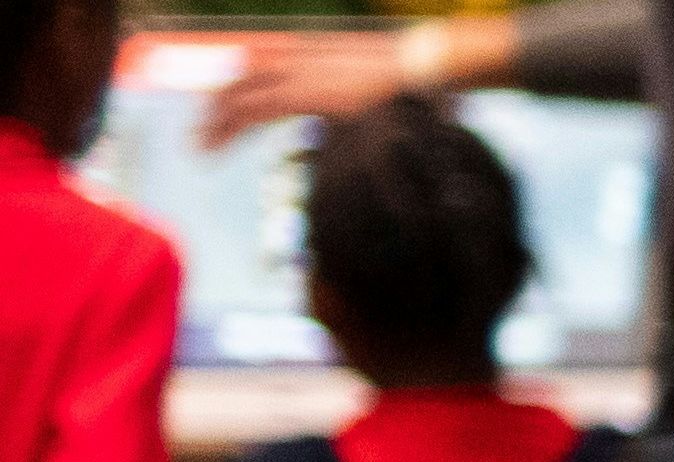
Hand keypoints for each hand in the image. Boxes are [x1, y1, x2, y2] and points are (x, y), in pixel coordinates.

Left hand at [200, 32, 408, 141]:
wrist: (425, 64)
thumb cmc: (412, 79)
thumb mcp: (374, 84)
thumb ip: (354, 93)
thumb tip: (354, 109)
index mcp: (309, 55)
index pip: (257, 71)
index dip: (236, 93)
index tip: (222, 115)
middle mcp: (295, 59)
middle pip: (240, 82)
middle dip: (216, 108)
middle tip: (201, 134)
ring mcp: (296, 74)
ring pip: (239, 97)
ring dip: (216, 123)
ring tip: (199, 146)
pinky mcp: (302, 94)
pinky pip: (254, 112)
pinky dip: (230, 130)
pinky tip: (216, 146)